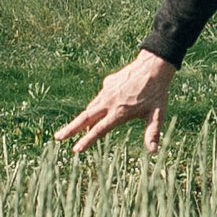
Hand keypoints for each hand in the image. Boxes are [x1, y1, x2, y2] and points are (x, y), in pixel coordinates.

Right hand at [54, 48, 177, 152]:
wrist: (153, 65)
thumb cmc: (157, 91)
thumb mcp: (158, 114)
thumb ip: (153, 133)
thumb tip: (153, 151)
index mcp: (119, 112)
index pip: (99, 130)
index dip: (87, 141)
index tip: (76, 150)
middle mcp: (109, 102)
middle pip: (84, 118)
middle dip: (70, 129)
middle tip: (58, 137)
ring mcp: (107, 91)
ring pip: (90, 108)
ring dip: (82, 119)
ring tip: (75, 129)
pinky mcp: (108, 83)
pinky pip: (99, 97)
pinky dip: (96, 106)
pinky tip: (102, 109)